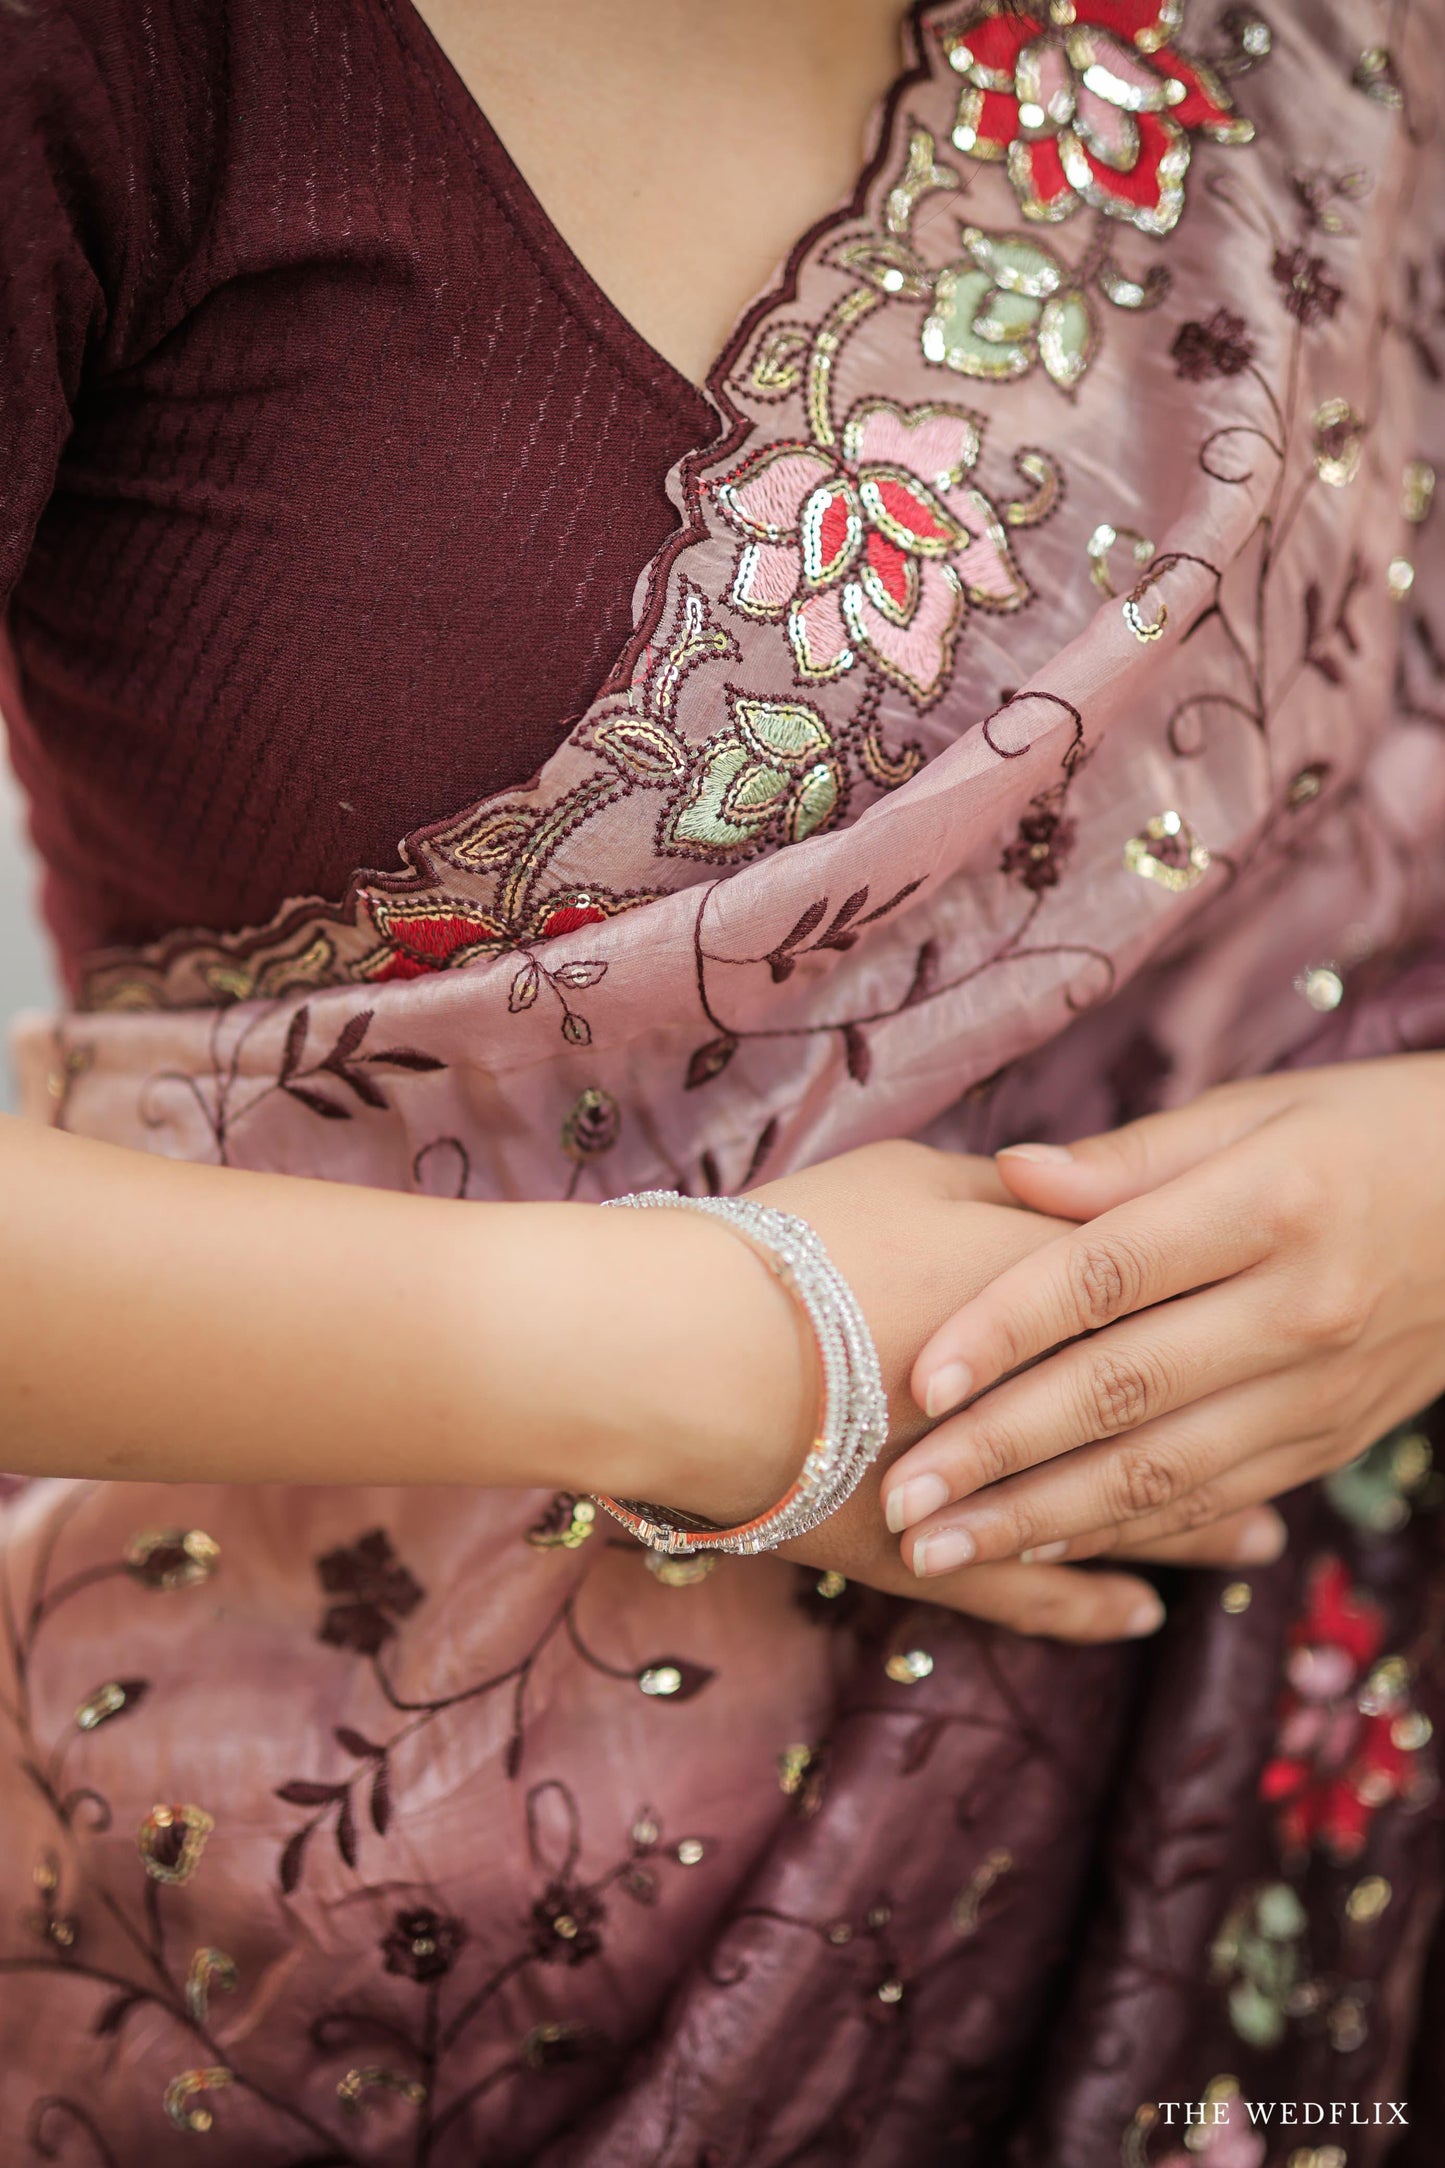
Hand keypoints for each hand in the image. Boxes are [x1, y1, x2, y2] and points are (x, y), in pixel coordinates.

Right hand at [646, 1141, 1286, 1639]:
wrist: (681, 1353)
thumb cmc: (791, 1246)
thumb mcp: (905, 1180)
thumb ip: (998, 1195)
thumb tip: (1053, 1199)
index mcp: (1053, 1283)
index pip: (1157, 1290)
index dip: (1209, 1299)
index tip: (1262, 1304)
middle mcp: (1047, 1396)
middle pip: (1169, 1416)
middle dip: (1239, 1429)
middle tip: (1307, 1445)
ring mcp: (994, 1491)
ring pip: (1121, 1516)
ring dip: (1195, 1530)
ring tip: (1257, 1543)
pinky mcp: (930, 1558)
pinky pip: (1033, 1594)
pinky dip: (1089, 1604)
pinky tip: (1138, 1616)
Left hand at [879, 1057, 1444, 1577]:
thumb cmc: (1367, 1133)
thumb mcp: (1262, 1109)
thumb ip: (1130, 1156)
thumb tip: (1008, 1173)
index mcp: (1268, 1205)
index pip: (1110, 1273)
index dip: (1007, 1324)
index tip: (919, 1374)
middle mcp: (1296, 1309)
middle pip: (1122, 1390)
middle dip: (999, 1453)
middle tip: (899, 1496)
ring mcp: (1319, 1389)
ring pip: (1162, 1470)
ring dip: (1042, 1519)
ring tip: (939, 1548)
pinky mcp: (1330, 1441)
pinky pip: (1213, 1500)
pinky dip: (1123, 1532)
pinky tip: (1039, 1550)